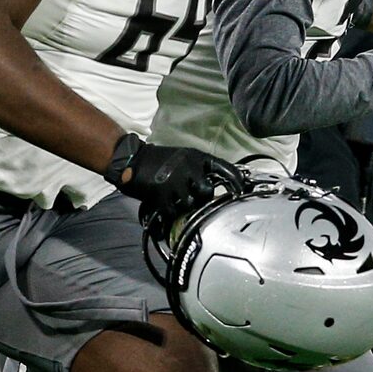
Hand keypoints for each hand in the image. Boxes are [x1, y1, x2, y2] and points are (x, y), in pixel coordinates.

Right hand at [103, 136, 247, 224]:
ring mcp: (175, 181)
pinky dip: (172, 213)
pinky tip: (167, 208)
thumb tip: (218, 186)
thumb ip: (200, 169)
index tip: (241, 192)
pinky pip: (174, 211)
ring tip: (178, 202)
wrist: (131, 159)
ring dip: (186, 207)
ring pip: (191, 203)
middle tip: (194, 199)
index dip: (236, 182)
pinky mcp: (161, 195)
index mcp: (197, 157)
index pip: (225, 169)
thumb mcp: (184, 157)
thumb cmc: (160, 160)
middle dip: (203, 198)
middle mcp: (188, 168)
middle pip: (208, 191)